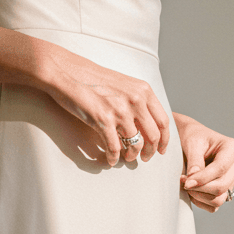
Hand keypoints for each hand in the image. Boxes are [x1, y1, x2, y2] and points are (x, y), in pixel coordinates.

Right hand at [38, 45, 170, 166]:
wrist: (69, 73)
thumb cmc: (94, 80)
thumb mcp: (124, 85)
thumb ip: (138, 101)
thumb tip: (146, 125)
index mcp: (144, 91)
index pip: (163, 121)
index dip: (165, 140)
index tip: (161, 149)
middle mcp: (135, 100)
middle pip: (153, 136)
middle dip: (150, 152)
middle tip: (145, 158)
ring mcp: (120, 111)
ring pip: (135, 144)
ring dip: (131, 155)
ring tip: (126, 158)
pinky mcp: (103, 120)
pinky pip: (114, 148)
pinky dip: (113, 157)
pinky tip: (111, 159)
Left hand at [173, 114, 233, 211]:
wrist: (192, 141)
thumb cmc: (194, 137)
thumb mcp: (192, 143)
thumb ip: (194, 161)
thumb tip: (194, 179)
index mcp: (233, 149)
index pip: (221, 169)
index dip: (202, 178)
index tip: (185, 181)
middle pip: (221, 186)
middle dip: (200, 188)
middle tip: (183, 183)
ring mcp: (233, 180)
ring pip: (219, 199)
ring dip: (199, 196)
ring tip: (186, 185)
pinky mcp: (226, 191)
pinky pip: (214, 206)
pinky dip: (201, 202)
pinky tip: (192, 191)